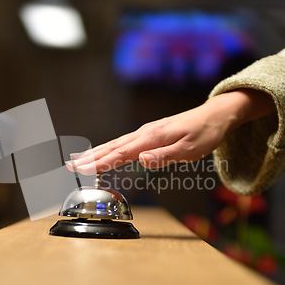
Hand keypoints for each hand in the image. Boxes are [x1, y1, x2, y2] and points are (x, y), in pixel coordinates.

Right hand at [68, 89, 275, 174]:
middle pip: (112, 146)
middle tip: (70, 165)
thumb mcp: (190, 149)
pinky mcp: (149, 133)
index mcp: (152, 138)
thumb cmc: (205, 134)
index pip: (121, 153)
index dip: (100, 162)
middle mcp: (144, 133)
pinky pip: (123, 142)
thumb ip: (164, 156)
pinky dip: (108, 148)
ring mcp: (145, 132)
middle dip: (90, 157)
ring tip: (78, 159)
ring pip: (115, 143)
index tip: (82, 169)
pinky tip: (104, 152)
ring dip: (96, 152)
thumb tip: (140, 159)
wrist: (214, 115)